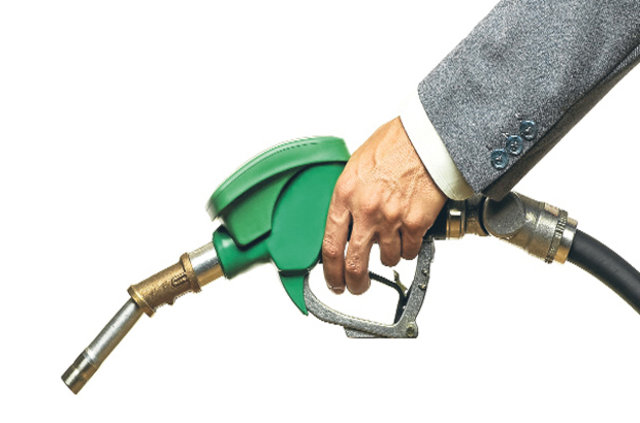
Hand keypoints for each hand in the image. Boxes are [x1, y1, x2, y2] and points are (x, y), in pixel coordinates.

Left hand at [322, 117, 446, 294]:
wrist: (428, 136)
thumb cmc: (396, 144)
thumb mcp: (357, 166)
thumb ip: (348, 197)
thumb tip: (344, 223)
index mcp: (344, 194)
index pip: (330, 245)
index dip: (331, 271)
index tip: (334, 280)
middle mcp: (365, 210)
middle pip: (354, 264)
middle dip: (355, 283)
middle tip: (358, 287)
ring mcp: (391, 218)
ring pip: (386, 259)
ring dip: (388, 256)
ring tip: (392, 240)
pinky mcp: (416, 222)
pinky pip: (410, 251)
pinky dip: (409, 248)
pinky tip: (409, 233)